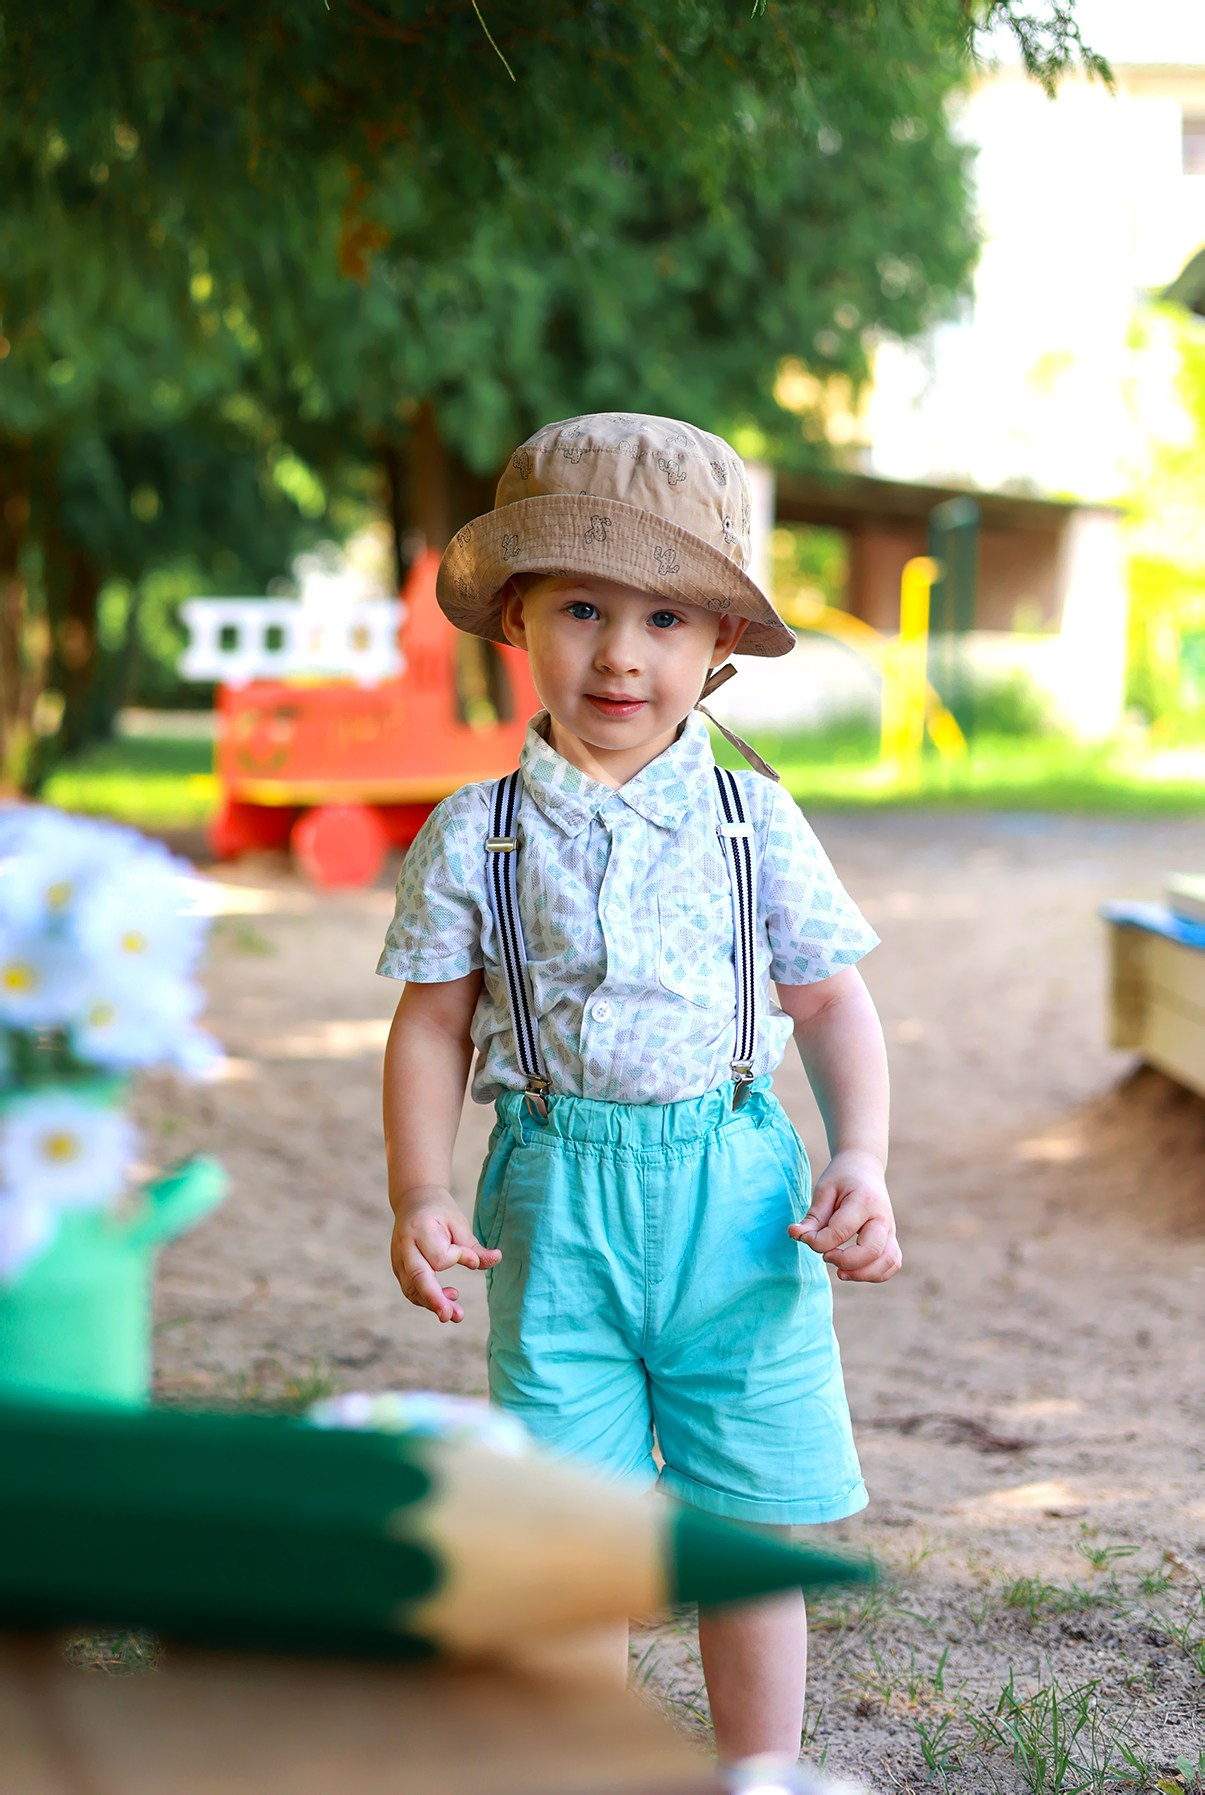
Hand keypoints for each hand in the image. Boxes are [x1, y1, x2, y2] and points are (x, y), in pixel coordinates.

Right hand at [390, 1186, 501, 1322]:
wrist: (413, 1201)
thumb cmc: (439, 1211)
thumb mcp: (459, 1223)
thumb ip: (474, 1246)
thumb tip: (497, 1259)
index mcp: (420, 1229)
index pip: (439, 1256)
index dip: (459, 1258)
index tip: (472, 1258)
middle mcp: (404, 1246)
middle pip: (417, 1278)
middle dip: (434, 1299)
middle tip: (450, 1315)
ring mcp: (398, 1259)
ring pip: (412, 1289)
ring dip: (433, 1304)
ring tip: (457, 1315)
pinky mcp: (398, 1269)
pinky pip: (411, 1290)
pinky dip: (427, 1300)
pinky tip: (446, 1301)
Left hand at [789, 1149, 900, 1282]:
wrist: (864, 1167)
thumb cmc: (841, 1178)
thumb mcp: (824, 1191)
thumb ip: (813, 1217)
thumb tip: (795, 1235)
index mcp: (864, 1201)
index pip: (841, 1231)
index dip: (819, 1241)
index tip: (805, 1237)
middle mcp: (882, 1217)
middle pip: (871, 1251)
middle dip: (844, 1261)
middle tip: (826, 1256)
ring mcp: (890, 1229)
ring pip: (888, 1261)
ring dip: (862, 1273)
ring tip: (840, 1272)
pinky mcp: (891, 1239)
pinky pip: (892, 1263)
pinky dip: (876, 1274)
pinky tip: (854, 1271)